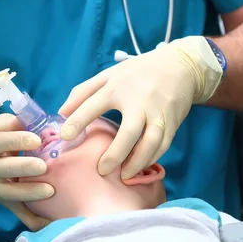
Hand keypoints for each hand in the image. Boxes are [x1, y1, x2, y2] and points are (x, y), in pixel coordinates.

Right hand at [0, 114, 53, 230]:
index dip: (17, 140)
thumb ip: (15, 123)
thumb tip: (42, 124)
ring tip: (50, 190)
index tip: (37, 140)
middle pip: (3, 169)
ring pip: (9, 194)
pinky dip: (32, 220)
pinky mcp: (3, 202)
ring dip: (29, 193)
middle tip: (43, 166)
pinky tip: (49, 222)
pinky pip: (17, 213)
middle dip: (24, 168)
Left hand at [59, 36, 222, 178]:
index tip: (65, 136)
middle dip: (115, 154)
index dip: (78, 121)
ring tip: (124, 176)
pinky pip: (164, 145)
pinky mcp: (173, 121)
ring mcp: (159, 112)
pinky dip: (152, 158)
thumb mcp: (108, 75)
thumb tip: (61, 113)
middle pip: (129, 132)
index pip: (94, 104)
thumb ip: (82, 92)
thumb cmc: (137, 74)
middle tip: (102, 170)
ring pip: (151, 142)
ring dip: (138, 162)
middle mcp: (140, 101)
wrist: (181, 65)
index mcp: (118, 87)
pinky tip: (139, 166)